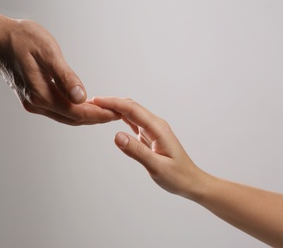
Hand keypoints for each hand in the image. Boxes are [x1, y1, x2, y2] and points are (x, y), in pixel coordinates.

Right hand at [0, 20, 118, 124]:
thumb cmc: (21, 39)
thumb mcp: (47, 52)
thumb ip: (65, 77)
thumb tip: (81, 97)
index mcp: (41, 94)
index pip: (77, 112)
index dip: (99, 114)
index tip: (117, 113)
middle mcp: (36, 104)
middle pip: (73, 118)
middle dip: (96, 117)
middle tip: (117, 113)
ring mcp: (32, 102)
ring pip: (66, 116)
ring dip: (86, 115)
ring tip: (105, 110)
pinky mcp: (32, 98)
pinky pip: (58, 110)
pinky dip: (74, 110)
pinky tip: (84, 104)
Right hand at [93, 97, 207, 197]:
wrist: (191, 182)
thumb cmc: (178, 176)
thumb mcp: (156, 167)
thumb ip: (137, 151)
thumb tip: (116, 136)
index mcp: (158, 129)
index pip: (132, 110)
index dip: (113, 103)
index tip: (96, 100)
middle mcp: (155, 125)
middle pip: (131, 107)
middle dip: (111, 102)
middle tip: (91, 103)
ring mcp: (152, 129)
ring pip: (131, 113)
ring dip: (115, 108)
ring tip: (97, 107)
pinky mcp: (149, 135)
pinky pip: (132, 122)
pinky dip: (120, 117)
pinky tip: (111, 116)